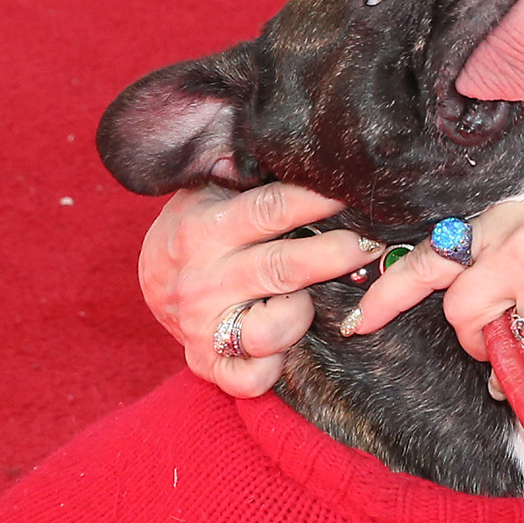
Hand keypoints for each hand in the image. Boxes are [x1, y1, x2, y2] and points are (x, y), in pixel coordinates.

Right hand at [139, 182, 378, 396]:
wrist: (152, 284)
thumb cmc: (199, 229)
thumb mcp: (209, 192)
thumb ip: (247, 176)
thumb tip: (296, 144)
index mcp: (205, 228)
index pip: (270, 210)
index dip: (317, 200)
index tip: (355, 192)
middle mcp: (203, 279)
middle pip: (282, 268)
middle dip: (335, 256)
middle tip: (371, 245)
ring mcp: (203, 326)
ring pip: (272, 329)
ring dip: (304, 314)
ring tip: (313, 298)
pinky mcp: (206, 364)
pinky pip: (252, 378)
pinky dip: (276, 368)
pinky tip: (288, 347)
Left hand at [347, 190, 523, 373]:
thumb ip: (512, 273)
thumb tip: (486, 341)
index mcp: (507, 222)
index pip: (430, 259)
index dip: (389, 294)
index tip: (360, 321)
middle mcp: (517, 249)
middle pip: (460, 317)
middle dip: (482, 342)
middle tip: (521, 342)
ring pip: (515, 348)